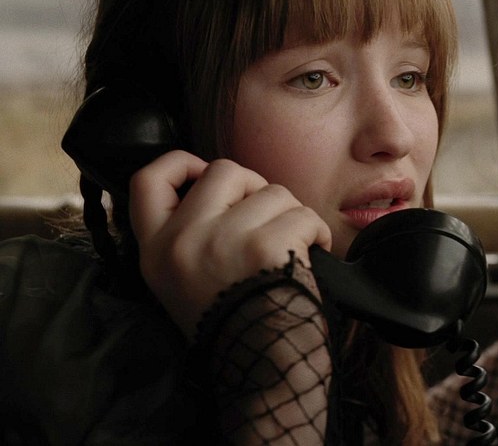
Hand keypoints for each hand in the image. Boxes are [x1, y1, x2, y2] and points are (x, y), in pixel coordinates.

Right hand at [129, 150, 331, 338]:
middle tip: (266, 219)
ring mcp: (223, 239)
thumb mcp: (183, 283)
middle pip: (223, 170)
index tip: (202, 172)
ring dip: (291, 214)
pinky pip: (303, 214)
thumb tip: (216, 183)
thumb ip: (188, 235)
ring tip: (290, 248)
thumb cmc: (236, 326)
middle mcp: (183, 240)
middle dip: (255, 187)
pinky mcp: (265, 245)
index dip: (179, 163)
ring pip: (271, 190)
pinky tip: (311, 254)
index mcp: (155, 250)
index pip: (146, 180)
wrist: (264, 370)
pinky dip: (315, 231)